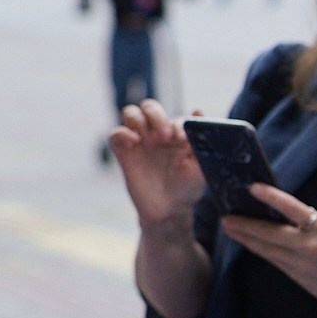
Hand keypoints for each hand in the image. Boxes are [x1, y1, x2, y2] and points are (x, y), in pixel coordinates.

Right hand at [107, 100, 205, 225]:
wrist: (168, 210)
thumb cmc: (188, 186)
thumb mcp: (200, 164)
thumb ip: (200, 139)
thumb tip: (196, 110)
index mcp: (177, 133)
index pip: (174, 117)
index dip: (178, 124)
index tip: (182, 139)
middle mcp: (157, 133)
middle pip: (150, 107)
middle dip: (156, 116)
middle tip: (164, 137)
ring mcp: (139, 141)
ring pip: (130, 113)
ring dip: (138, 119)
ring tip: (148, 138)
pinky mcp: (124, 152)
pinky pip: (116, 133)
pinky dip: (122, 133)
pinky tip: (134, 143)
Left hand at [218, 184, 316, 312]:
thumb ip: (309, 224)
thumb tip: (281, 214)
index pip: (293, 208)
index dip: (272, 197)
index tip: (254, 188)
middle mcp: (310, 246)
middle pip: (270, 233)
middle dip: (245, 225)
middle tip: (226, 217)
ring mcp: (301, 264)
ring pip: (266, 248)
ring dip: (246, 238)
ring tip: (230, 228)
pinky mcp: (296, 276)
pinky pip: (273, 259)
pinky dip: (259, 249)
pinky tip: (248, 243)